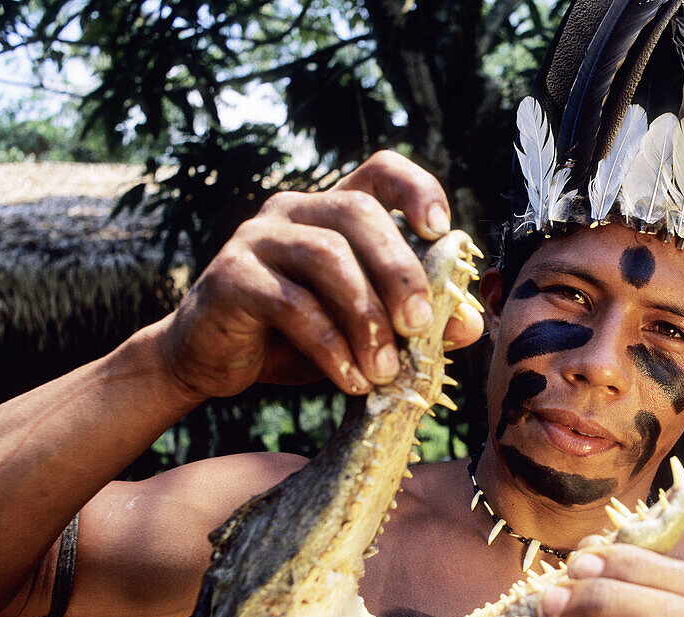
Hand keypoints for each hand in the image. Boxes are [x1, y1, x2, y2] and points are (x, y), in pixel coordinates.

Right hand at [158, 150, 482, 401]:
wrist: (210, 361)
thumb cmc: (295, 337)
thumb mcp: (364, 328)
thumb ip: (415, 321)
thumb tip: (473, 325)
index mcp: (332, 211)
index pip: (379, 170)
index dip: (416, 189)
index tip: (440, 230)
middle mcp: (294, 211)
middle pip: (358, 213)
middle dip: (399, 271)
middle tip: (421, 326)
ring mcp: (257, 238)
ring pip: (327, 257)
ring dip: (366, 318)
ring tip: (385, 370)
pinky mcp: (231, 277)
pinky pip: (291, 303)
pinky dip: (330, 346)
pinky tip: (351, 380)